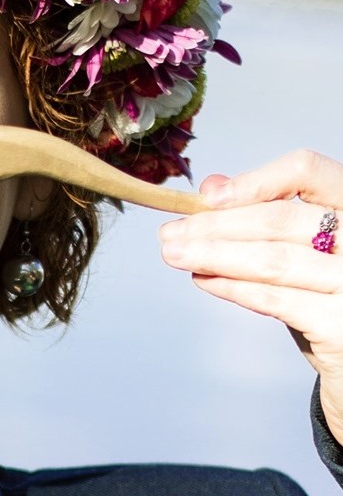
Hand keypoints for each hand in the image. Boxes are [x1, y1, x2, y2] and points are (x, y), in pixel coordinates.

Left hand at [159, 150, 342, 444]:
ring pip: (273, 259)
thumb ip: (266, 214)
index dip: (255, 181)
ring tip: (175, 255)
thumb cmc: (327, 295)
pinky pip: (277, 299)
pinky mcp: (342, 324)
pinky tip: (205, 280)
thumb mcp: (301, 247)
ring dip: (214, 255)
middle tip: (170, 233)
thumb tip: (213, 184)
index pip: (308, 172)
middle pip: (279, 218)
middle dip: (215, 226)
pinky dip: (234, 287)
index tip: (207, 198)